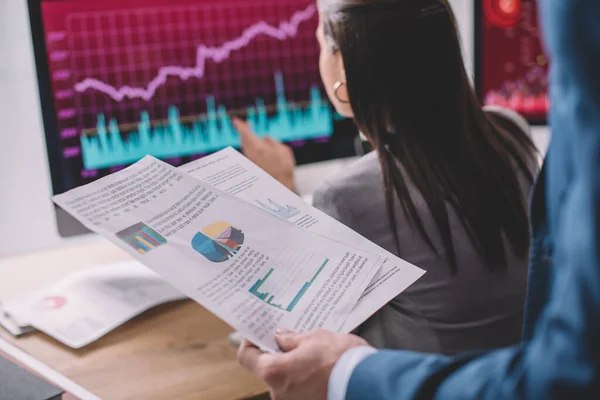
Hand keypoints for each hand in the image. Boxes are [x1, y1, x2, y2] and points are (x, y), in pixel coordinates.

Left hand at [233, 118, 296, 191]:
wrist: (280, 187)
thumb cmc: (284, 169)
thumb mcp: (283, 150)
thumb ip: (272, 142)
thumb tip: (264, 138)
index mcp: (258, 148)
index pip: (245, 133)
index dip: (240, 126)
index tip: (235, 120)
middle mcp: (251, 155)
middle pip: (243, 140)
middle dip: (244, 132)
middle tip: (245, 125)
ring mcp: (250, 162)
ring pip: (245, 148)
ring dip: (247, 142)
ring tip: (251, 137)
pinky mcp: (251, 168)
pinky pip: (248, 155)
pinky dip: (250, 150)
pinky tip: (256, 151)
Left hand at [237, 329, 367, 399]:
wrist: (367, 383)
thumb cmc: (340, 358)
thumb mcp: (314, 338)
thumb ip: (292, 339)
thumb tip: (280, 337)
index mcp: (274, 371)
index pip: (246, 357)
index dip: (251, 343)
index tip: (260, 334)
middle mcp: (278, 393)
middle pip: (267, 370)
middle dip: (278, 355)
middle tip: (293, 340)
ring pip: (284, 381)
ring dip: (293, 368)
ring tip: (313, 355)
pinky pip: (298, 390)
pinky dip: (304, 380)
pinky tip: (320, 369)